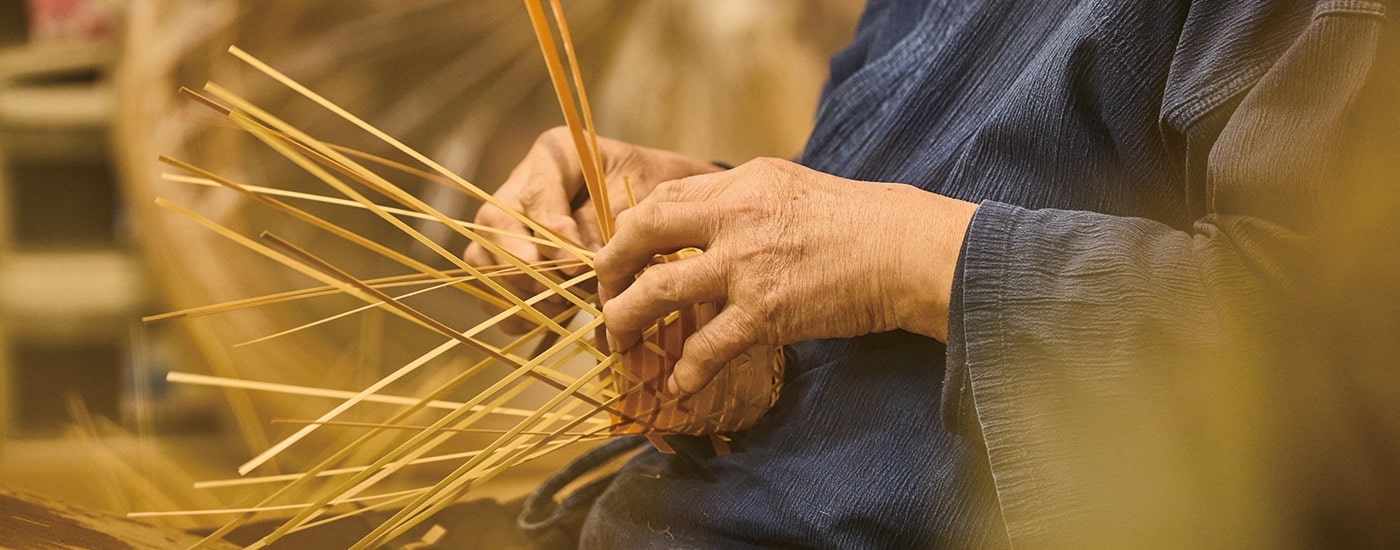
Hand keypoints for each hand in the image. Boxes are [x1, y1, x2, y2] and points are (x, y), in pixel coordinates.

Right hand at [464, 127, 722, 332]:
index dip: (551, 234)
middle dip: (525, 266)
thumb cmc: (659, 192)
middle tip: (559, 293)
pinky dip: (516, 311)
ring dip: (518, 291)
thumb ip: (610, 228)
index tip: (575, 265)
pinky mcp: (512, 261)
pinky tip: (551, 319)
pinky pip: (491, 289)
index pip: (535, 195)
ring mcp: (512, 224)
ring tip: (559, 308)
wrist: (668, 209)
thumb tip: (585, 273)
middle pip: (496, 224)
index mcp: (556, 155)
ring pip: (483, 258)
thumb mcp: (645, 196)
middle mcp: (523, 184)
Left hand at [596, 157, 976, 394]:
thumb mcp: (789, 188)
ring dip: (627, 322)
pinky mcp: (765, 312)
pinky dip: (684, 371)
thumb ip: (741, 200)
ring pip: (657, 292)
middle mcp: (733, 217)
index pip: (660, 199)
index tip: (620, 258)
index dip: (628, 232)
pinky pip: (705, 347)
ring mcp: (746, 266)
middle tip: (604, 297)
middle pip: (639, 234)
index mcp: (739, 184)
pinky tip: (678, 385)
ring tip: (621, 345)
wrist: (904, 250)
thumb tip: (701, 220)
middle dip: (609, 269)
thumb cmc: (856, 222)